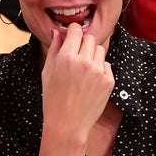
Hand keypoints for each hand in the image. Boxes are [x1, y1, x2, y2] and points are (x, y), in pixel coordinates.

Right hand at [41, 24, 113, 143]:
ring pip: (99, 50)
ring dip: (92, 55)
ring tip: (83, 70)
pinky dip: (99, 69)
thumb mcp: (47, 73)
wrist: (67, 125)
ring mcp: (98, 71)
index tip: (72, 36)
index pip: (75, 30)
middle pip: (89, 38)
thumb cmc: (53, 100)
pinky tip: (89, 82)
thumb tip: (57, 32)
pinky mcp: (108, 81)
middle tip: (76, 56)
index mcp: (66, 57)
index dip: (73, 32)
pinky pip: (106, 65)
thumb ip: (53, 49)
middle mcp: (84, 61)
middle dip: (83, 43)